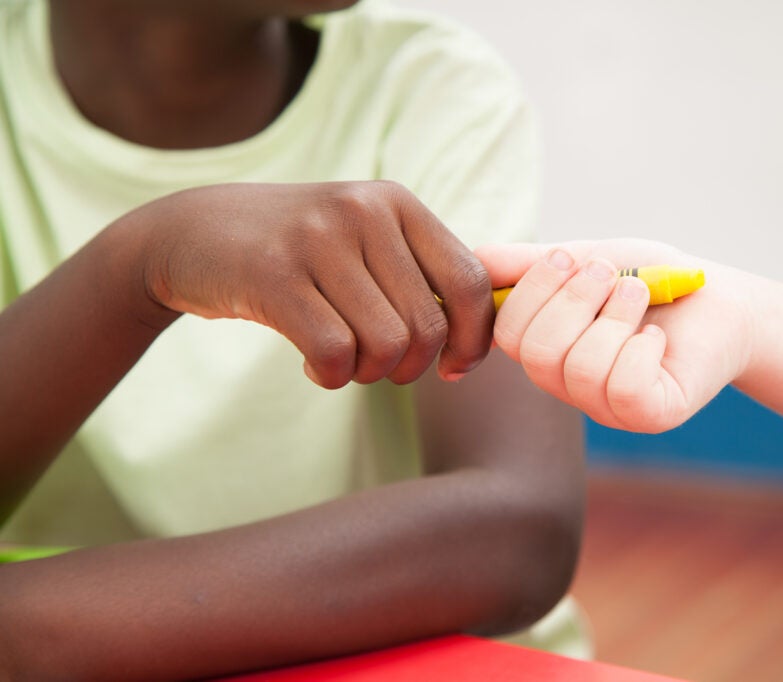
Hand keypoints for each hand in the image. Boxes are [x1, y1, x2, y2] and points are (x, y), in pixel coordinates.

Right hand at [132, 181, 492, 387]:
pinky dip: (329, 377)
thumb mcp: (363, 242)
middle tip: (377, 365)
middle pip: (429, 327)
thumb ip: (420, 277)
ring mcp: (317, 237)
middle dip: (410, 367)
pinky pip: (335, 354)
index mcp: (397, 203)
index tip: (452, 367)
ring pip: (387, 345)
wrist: (190, 234)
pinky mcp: (273, 274)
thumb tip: (479, 342)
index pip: (471, 282)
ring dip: (368, 373)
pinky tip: (311, 366)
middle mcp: (363, 210)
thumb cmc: (296, 253)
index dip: (473, 339)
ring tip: (341, 359)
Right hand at [475, 239, 753, 432]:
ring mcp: (605, 406)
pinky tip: (657, 337)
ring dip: (616, 315)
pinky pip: (625, 387)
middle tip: (608, 272)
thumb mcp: (584, 257)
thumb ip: (529, 261)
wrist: (720, 297)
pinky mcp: (647, 415)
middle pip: (537, 353)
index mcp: (545, 347)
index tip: (568, 256)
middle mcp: (567, 384)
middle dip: (574, 299)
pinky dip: (643, 348)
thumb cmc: (650, 279)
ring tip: (640, 293)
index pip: (506, 332)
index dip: (532, 289)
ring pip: (582, 367)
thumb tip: (474, 259)